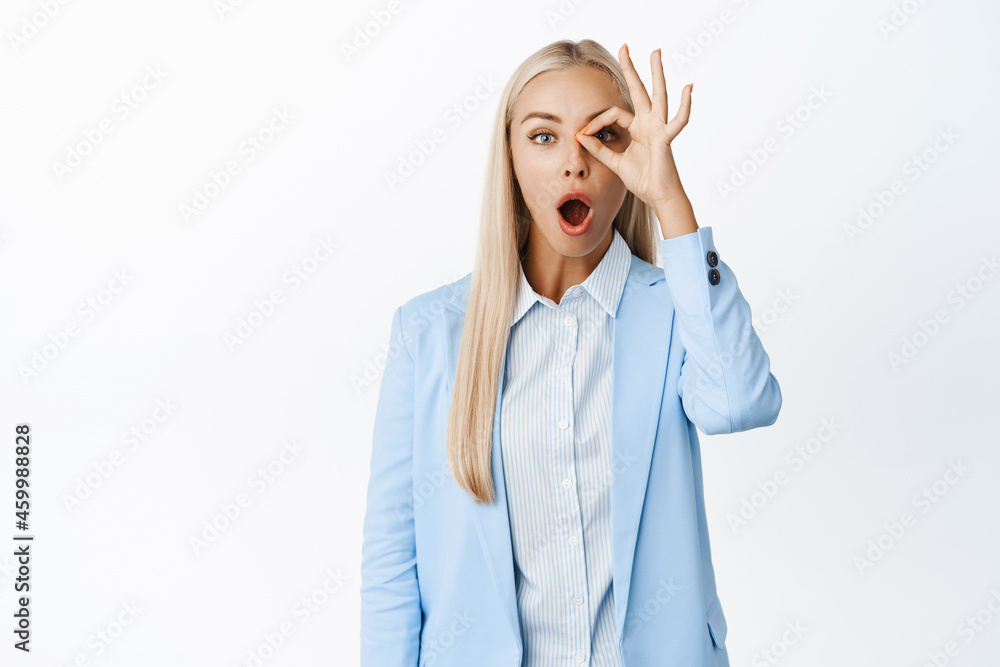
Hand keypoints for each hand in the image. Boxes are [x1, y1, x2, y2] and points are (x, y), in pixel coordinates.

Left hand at [575, 44, 691, 213]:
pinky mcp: (666, 138)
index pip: (614, 113)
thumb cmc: (642, 180)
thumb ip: (599, 149)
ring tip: (655, 53)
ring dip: (657, 73)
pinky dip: (684, 105)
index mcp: (637, 128)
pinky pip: (678, 120)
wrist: (658, 196)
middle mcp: (648, 123)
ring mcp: (659, 128)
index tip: (582, 134)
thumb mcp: (615, 162)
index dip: (596, 122)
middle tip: (624, 47)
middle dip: (631, 69)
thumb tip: (579, 136)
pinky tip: (687, 88)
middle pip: (639, 90)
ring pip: (658, 96)